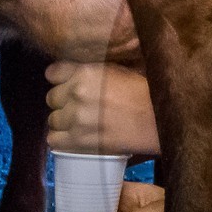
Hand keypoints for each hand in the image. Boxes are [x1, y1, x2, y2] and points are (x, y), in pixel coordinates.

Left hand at [45, 62, 159, 155]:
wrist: (160, 120)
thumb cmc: (146, 94)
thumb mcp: (117, 71)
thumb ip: (92, 72)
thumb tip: (75, 76)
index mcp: (86, 72)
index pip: (53, 73)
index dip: (61, 80)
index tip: (69, 86)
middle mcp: (76, 93)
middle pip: (51, 98)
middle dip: (63, 103)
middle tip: (80, 108)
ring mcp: (76, 118)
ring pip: (52, 120)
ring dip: (64, 123)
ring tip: (80, 125)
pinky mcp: (80, 140)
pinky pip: (54, 140)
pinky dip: (62, 140)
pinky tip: (75, 138)